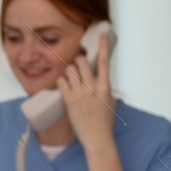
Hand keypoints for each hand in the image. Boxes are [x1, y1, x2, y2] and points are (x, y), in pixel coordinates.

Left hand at [57, 30, 116, 148]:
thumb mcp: (110, 100)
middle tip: (76, 64)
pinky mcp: (69, 101)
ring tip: (70, 77)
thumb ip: (104, 86)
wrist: (97, 137)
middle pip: (81, 62)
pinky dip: (61, 81)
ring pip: (69, 70)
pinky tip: (64, 85)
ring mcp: (80, 94)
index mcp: (105, 87)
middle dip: (77, 60)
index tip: (103, 33)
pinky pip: (61, 82)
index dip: (104, 46)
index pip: (104, 62)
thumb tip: (99, 77)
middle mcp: (92, 88)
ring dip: (68, 71)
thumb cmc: (104, 120)